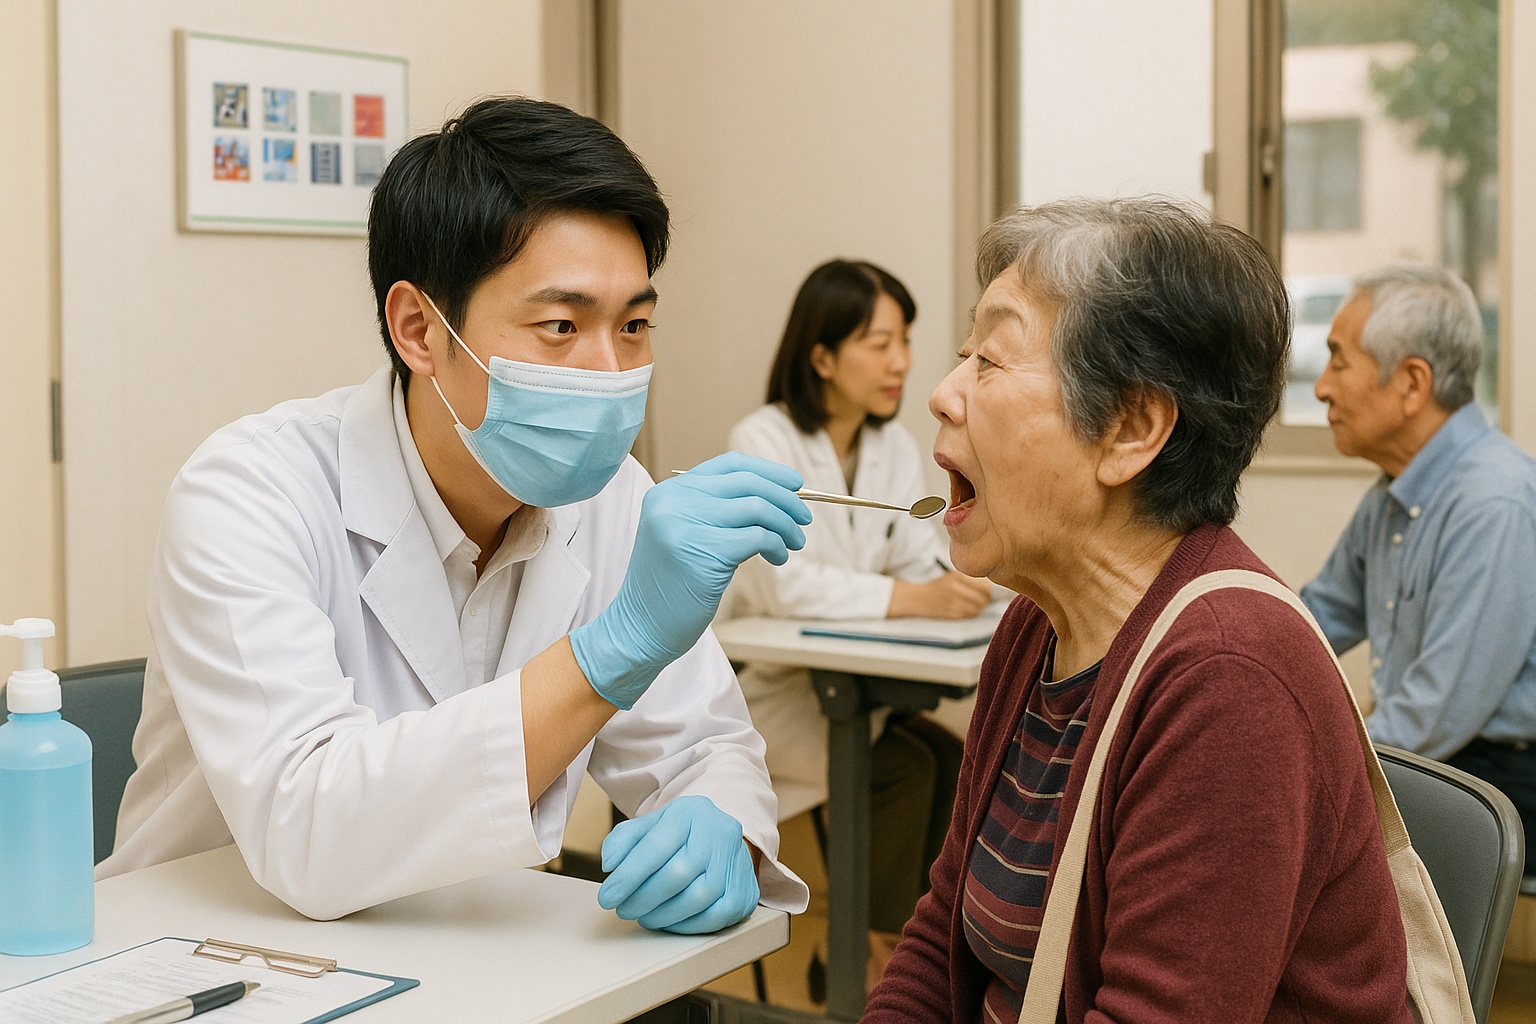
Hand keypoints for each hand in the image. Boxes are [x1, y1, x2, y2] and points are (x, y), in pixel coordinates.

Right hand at [570, 451, 811, 707]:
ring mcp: (685, 525)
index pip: (730, 465)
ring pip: (757, 508)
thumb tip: (779, 495)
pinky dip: (777, 545)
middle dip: (786, 499)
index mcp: (669, 492)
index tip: (795, 484)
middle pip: (747, 483)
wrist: (641, 627)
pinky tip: (778, 558)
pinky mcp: (702, 552)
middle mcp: (673, 501)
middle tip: (804, 518)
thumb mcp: (687, 535)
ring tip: (794, 542)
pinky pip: (758, 537)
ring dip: (786, 524)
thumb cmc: (672, 585)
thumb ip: (718, 511)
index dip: (768, 471)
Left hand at [597, 796, 760, 933]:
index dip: (629, 875)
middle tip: (623, 910)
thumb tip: (611, 863)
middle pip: (678, 873)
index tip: (607, 896)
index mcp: (691, 812)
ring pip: (699, 898)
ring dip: (663, 915)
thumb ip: (624, 840)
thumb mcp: (649, 826)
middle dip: (643, 898)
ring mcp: (738, 862)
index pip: (657, 845)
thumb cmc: (679, 836)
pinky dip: (687, 925)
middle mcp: (719, 832)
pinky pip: (716, 917)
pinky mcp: (746, 891)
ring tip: (643, 916)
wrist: (719, 838)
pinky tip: (669, 922)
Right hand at [889, 572, 991, 618]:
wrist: (917, 598)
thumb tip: (991, 586)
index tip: (989, 589)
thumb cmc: (937, 586)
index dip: (990, 589)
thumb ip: (970, 579)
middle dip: (987, 599)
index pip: (985, 585)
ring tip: (978, 603)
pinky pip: (971, 614)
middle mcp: (955, 589)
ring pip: (979, 608)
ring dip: (982, 607)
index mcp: (956, 576)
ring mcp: (954, 603)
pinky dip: (974, 612)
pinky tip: (969, 608)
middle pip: (984, 598)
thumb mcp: (952, 576)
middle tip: (986, 597)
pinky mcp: (952, 614)